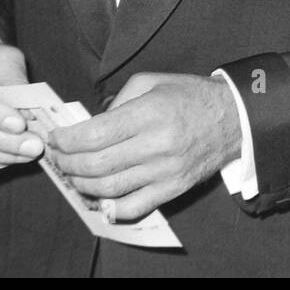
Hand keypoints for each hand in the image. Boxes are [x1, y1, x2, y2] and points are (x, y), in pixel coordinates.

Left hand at [47, 73, 240, 221]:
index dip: (67, 140)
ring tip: (73, 173)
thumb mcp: (153, 82)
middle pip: (96, 165)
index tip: (57, 138)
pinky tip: (98, 195)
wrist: (233, 117)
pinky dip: (109, 207)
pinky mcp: (173, 189)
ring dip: (82, 184)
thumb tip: (91, 126)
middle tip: (59, 156)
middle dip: (68, 163)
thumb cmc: (190, 95)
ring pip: (109, 189)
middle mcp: (157, 144)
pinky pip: (133, 207)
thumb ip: (118, 101)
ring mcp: (165, 171)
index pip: (95, 135)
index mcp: (150, 112)